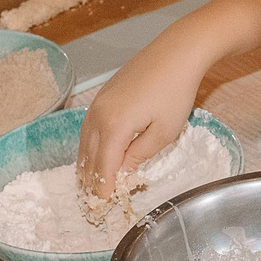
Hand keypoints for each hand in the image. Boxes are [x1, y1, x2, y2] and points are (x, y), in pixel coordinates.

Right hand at [78, 42, 209, 196]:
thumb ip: (139, 155)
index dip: (103, 190)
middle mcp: (98, 116)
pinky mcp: (101, 96)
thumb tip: (121, 172)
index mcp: (114, 128)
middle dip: (90, 182)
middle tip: (92, 203)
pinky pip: (88, 129)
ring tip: (88, 185)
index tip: (102, 208)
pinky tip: (93, 155)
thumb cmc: (176, 92)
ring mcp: (97, 104)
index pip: (103, 168)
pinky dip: (88, 147)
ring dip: (86, 165)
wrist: (175, 52)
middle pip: (89, 157)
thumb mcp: (164, 132)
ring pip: (84, 143)